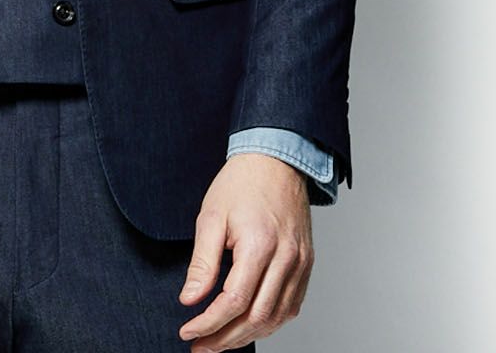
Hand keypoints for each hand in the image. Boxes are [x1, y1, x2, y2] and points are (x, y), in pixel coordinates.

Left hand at [176, 153, 313, 349]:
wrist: (276, 160)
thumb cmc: (241, 184)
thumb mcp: (211, 216)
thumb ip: (202, 261)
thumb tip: (190, 299)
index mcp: (259, 244)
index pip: (234, 301)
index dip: (209, 323)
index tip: (188, 331)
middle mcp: (286, 258)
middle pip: (256, 318)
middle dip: (225, 339)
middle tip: (200, 346)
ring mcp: (300, 264)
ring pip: (276, 318)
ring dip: (247, 336)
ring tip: (220, 342)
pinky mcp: (306, 265)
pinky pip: (290, 307)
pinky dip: (269, 323)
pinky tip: (248, 325)